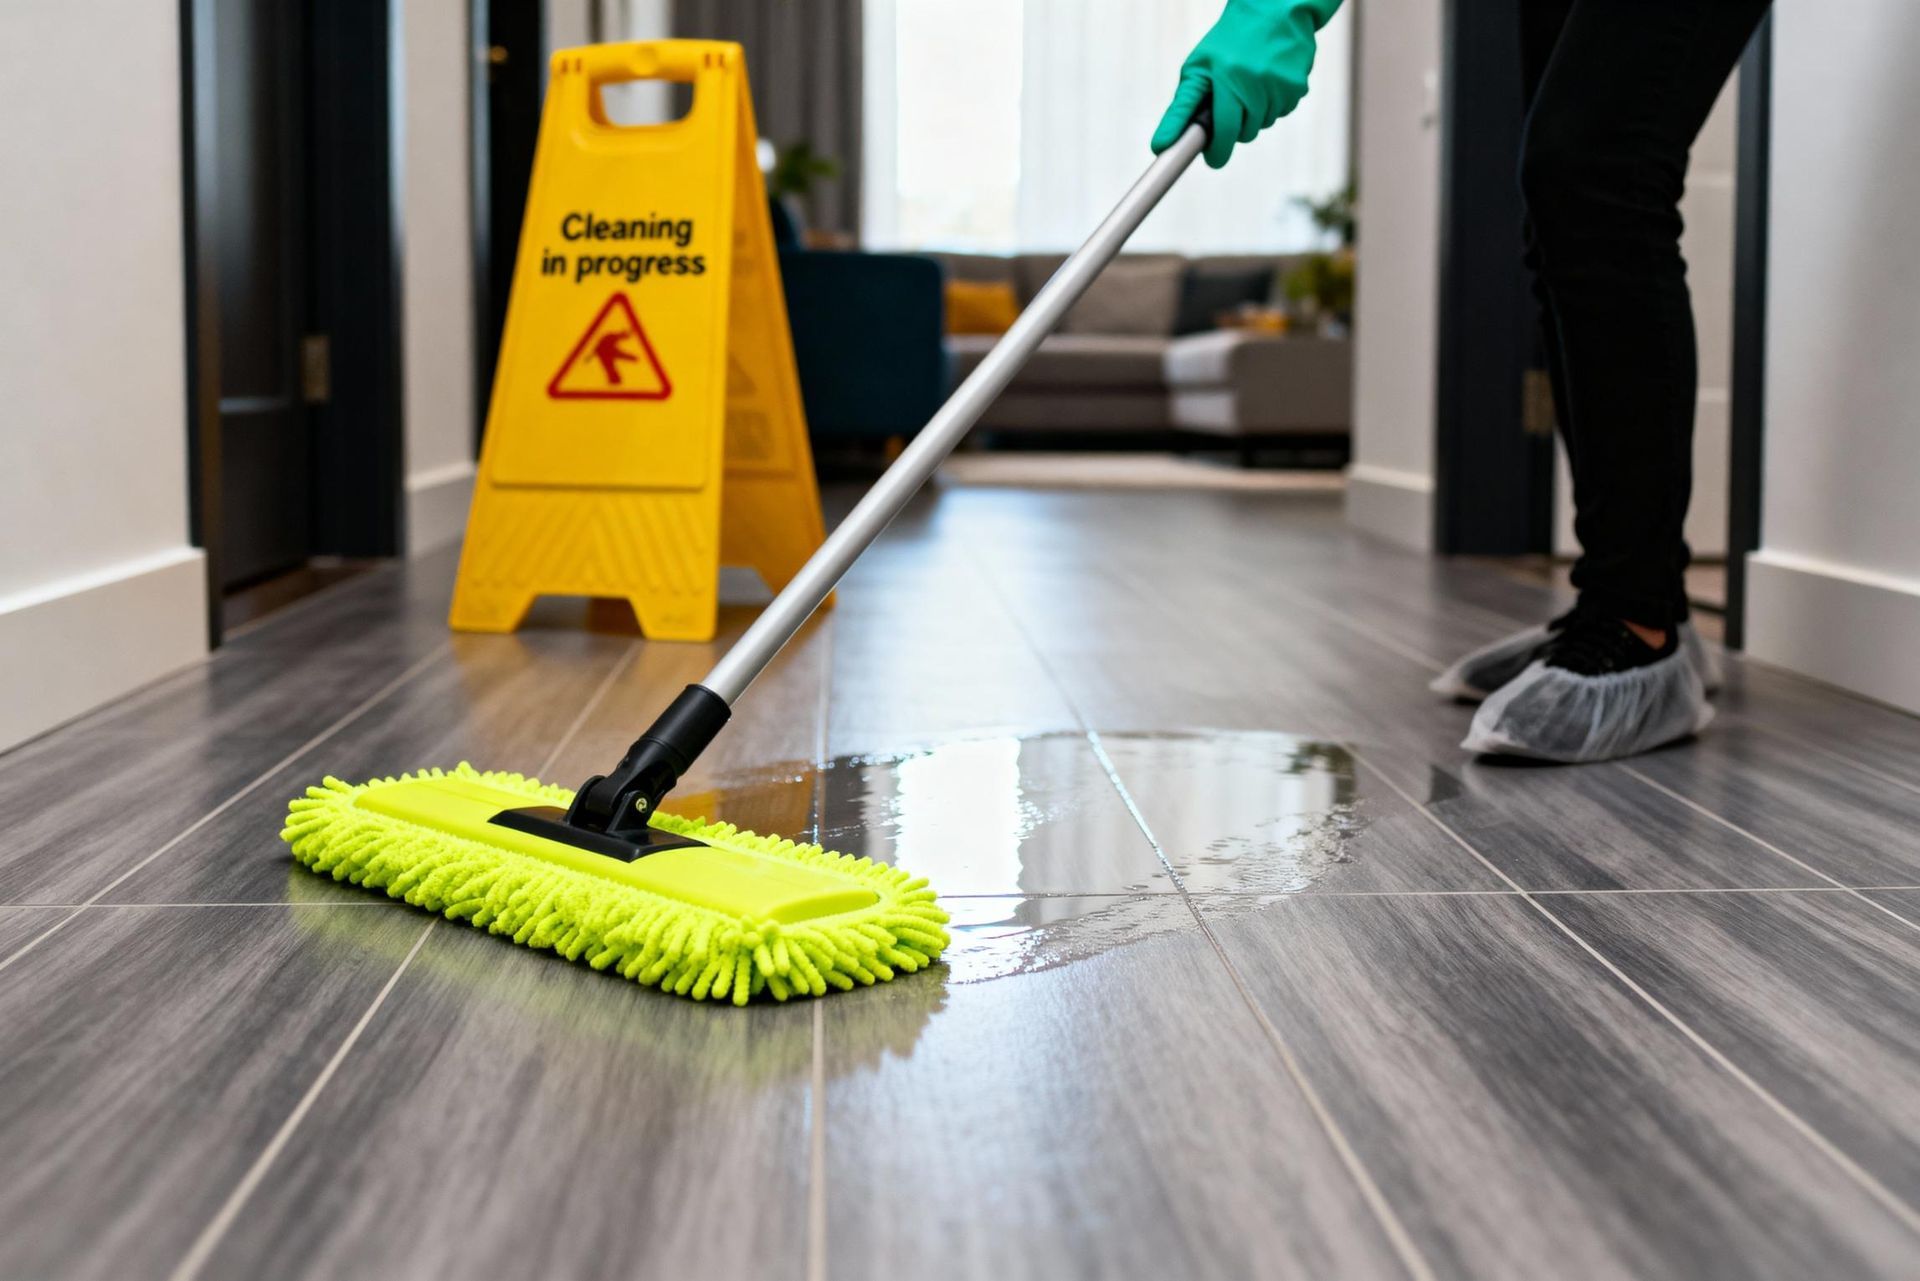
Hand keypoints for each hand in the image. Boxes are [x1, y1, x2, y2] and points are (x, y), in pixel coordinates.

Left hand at [1151, 0, 1341, 168]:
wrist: (1275, 10)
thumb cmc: (1228, 42)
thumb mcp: (1198, 69)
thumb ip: (1181, 110)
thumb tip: (1160, 146)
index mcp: (1228, 79)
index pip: (1224, 131)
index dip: (1218, 152)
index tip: (1213, 160)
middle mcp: (1256, 83)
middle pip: (1245, 134)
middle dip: (1235, 128)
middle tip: (1230, 104)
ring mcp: (1281, 86)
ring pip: (1264, 124)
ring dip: (1254, 114)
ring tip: (1249, 84)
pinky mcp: (1299, 87)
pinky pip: (1281, 112)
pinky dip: (1273, 104)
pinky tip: (1268, 80)